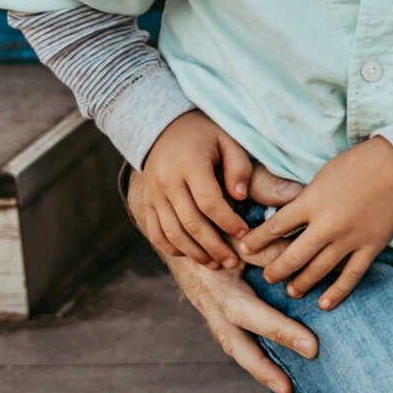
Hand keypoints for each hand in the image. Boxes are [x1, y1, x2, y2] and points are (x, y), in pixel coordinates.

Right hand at [135, 110, 254, 269]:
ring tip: (219, 264)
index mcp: (189, 164)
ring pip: (172, 233)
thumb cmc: (205, 135)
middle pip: (190, 223)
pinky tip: (194, 256)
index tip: (245, 234)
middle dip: (214, 246)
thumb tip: (241, 197)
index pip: (208, 201)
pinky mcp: (147, 203)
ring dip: (196, 253)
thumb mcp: (227, 140)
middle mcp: (167, 182)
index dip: (228, 221)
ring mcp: (154, 194)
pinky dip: (174, 249)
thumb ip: (238, 166)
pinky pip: (156, 233)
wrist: (163, 127)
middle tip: (235, 262)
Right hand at [139, 164, 315, 392]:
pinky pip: (232, 337)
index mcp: (219, 284)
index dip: (282, 331)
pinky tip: (272, 366)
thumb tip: (305, 238)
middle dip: (263, 367)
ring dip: (256, 368)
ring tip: (286, 389)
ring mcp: (210, 309)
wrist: (175, 216)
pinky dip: (249, 353)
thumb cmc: (212, 214)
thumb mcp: (237, 222)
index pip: (255, 314)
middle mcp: (212, 302)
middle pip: (236, 344)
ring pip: (232, 345)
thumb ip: (269, 234)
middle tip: (292, 388)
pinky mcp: (214, 309)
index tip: (313, 347)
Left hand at [233, 136, 392, 310]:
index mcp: (310, 202)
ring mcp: (349, 239)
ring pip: (317, 271)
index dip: (256, 241)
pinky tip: (324, 304)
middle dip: (275, 270)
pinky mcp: (370, 247)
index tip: (244, 249)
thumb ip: (306, 198)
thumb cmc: (360, 162)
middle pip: (292, 256)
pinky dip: (336, 292)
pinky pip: (350, 276)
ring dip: (301, 283)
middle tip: (267, 277)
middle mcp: (326, 225)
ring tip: (291, 291)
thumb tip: (288, 214)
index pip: (274, 227)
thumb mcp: (323, 175)